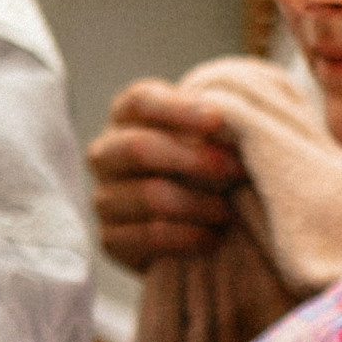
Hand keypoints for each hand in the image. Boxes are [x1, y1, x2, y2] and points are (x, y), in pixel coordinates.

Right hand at [87, 80, 246, 271]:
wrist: (194, 224)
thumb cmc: (206, 167)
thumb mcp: (209, 137)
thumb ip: (215, 124)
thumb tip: (231, 119)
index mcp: (125, 117)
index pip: (140, 102)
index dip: (179, 109)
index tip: (220, 120)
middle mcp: (105, 154)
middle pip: (138, 148)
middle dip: (195, 160)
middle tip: (237, 170)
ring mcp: (104, 198)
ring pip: (150, 196)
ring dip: (199, 204)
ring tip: (228, 210)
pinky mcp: (111, 240)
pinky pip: (150, 236)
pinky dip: (189, 237)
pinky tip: (212, 237)